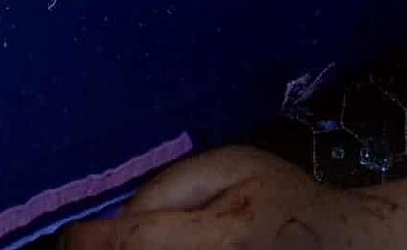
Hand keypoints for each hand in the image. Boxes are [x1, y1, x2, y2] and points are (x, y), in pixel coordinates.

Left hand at [65, 148, 389, 248]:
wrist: (334, 245)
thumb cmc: (281, 197)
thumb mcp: (233, 165)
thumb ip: (172, 186)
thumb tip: (118, 220)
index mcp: (218, 239)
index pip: (135, 244)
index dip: (91, 242)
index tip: (72, 236)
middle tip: (90, 243)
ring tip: (123, 244)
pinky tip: (151, 249)